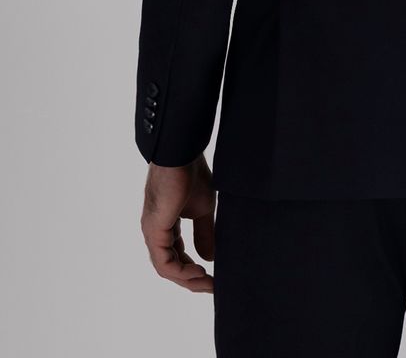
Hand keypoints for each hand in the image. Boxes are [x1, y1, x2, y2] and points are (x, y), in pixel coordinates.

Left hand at [140, 152, 215, 291]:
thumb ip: (204, 233)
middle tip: (212, 287)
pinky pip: (165, 262)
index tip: (214, 277)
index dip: (193, 269)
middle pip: (171, 266)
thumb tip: (209, 258)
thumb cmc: (191, 174)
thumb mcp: (203, 209)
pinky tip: (198, 271)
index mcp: (166, 225)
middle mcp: (156, 231)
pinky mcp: (154, 230)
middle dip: (191, 280)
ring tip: (207, 282)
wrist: (182, 155)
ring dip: (187, 279)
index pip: (177, 255)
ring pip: (167, 268)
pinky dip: (181, 272)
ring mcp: (153, 232)